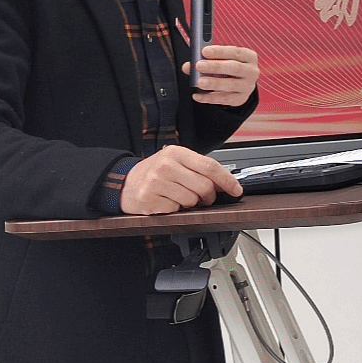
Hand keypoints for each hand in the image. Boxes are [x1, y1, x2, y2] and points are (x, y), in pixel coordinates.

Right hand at [118, 145, 241, 214]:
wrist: (125, 182)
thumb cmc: (154, 172)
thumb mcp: (175, 161)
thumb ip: (198, 168)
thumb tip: (224, 182)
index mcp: (176, 152)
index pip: (210, 166)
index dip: (226, 180)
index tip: (236, 189)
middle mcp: (166, 165)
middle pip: (204, 186)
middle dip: (209, 196)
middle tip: (204, 198)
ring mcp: (156, 182)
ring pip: (192, 201)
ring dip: (191, 204)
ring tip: (179, 196)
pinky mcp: (149, 199)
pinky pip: (176, 210)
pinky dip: (176, 209)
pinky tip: (167, 201)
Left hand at [183, 44, 258, 106]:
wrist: (240, 84)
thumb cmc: (229, 67)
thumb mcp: (221, 60)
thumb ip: (206, 60)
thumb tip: (188, 66)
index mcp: (249, 57)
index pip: (236, 52)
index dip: (220, 51)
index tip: (204, 51)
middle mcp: (251, 71)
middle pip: (235, 68)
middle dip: (215, 66)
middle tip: (199, 65)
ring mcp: (247, 86)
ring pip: (230, 85)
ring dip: (213, 83)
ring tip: (199, 82)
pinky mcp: (240, 99)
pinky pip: (224, 99)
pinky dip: (210, 98)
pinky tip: (198, 95)